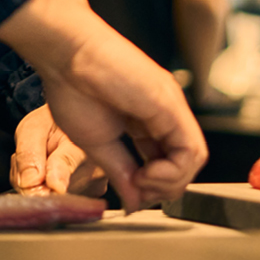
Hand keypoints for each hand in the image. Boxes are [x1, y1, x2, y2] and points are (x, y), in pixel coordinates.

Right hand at [0, 0, 207, 211]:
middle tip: (137, 188)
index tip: (131, 190)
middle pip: (185, 163)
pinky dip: (172, 171)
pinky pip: (190, 149)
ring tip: (141, 180)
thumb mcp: (96, 143)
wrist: (66, 55)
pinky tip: (146, 172)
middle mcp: (164, 113)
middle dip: (163, 187)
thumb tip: (133, 203)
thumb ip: (119, 172)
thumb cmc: (72, 88)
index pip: (167, 161)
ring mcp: (170, 107)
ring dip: (168, 182)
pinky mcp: (170, 104)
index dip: (153, 185)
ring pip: (193, 158)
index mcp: (146, 119)